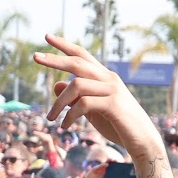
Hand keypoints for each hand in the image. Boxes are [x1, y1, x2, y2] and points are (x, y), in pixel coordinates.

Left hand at [36, 35, 159, 160]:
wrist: (142, 140)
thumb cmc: (117, 125)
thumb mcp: (92, 109)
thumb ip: (76, 97)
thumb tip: (55, 84)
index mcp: (104, 77)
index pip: (82, 55)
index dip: (64, 45)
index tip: (47, 37)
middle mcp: (108, 78)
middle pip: (77, 62)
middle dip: (54, 59)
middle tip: (34, 57)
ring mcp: (112, 90)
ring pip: (76, 85)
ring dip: (58, 103)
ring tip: (50, 119)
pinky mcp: (112, 104)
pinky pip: (83, 104)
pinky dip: (70, 116)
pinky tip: (65, 126)